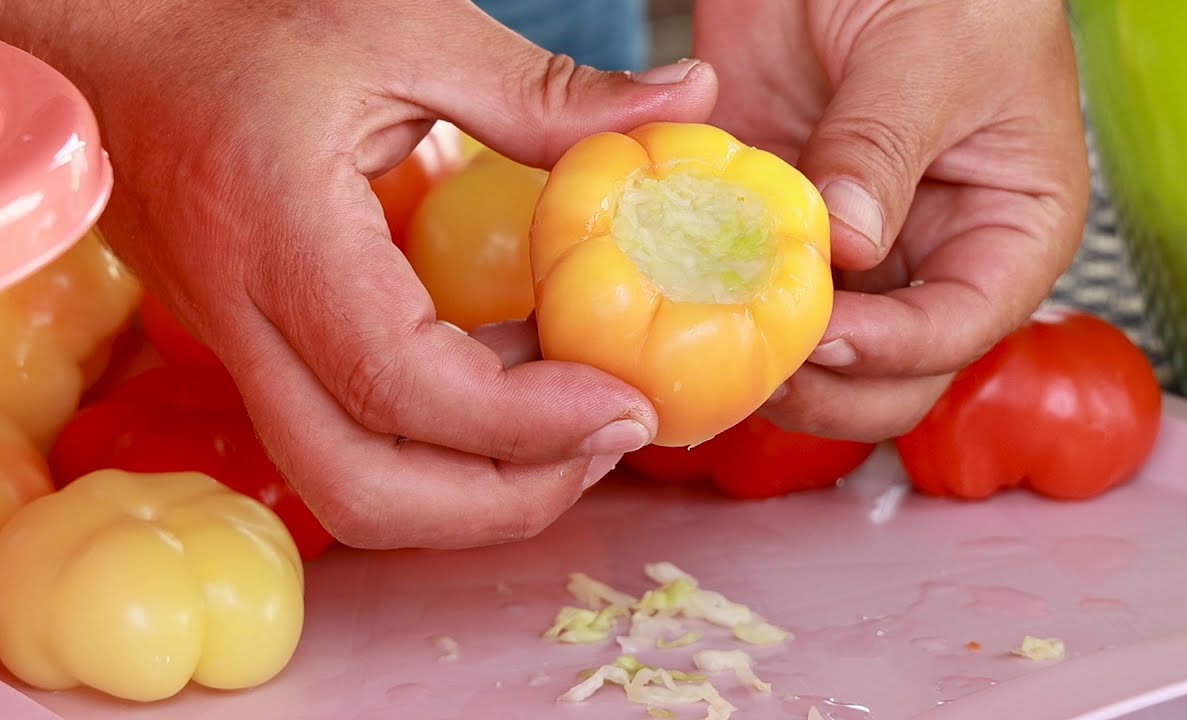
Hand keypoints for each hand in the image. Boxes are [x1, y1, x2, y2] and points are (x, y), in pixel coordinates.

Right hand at [3, 0, 716, 547]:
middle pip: (364, 490)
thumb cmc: (244, 22)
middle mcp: (245, 321)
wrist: (119, 46)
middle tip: (608, 443)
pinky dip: (441, 445)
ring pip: (349, 488)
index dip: (527, 423)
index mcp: (280, 237)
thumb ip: (546, 90)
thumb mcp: (404, 32)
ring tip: (572, 421)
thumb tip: (688, 99)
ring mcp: (239, 353)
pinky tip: (510, 377)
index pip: (401, 386)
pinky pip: (347, 442)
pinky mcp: (255, 358)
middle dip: (503, 499)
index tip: (626, 408)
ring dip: (472, 488)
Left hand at [693, 0, 1089, 439]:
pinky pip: (748, 291)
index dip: (894, 348)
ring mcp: (852, 251)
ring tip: (707, 339)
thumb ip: (883, 150)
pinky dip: (715, 303)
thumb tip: (848, 245)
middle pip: (890, 375)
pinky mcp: (781, 229)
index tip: (823, 337)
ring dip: (763, 362)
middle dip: (827, 385)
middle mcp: (932, 258)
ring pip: (814, 357)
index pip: (963, 326)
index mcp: (1008, 229)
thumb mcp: (928, 52)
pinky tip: (678, 295)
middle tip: (755, 364)